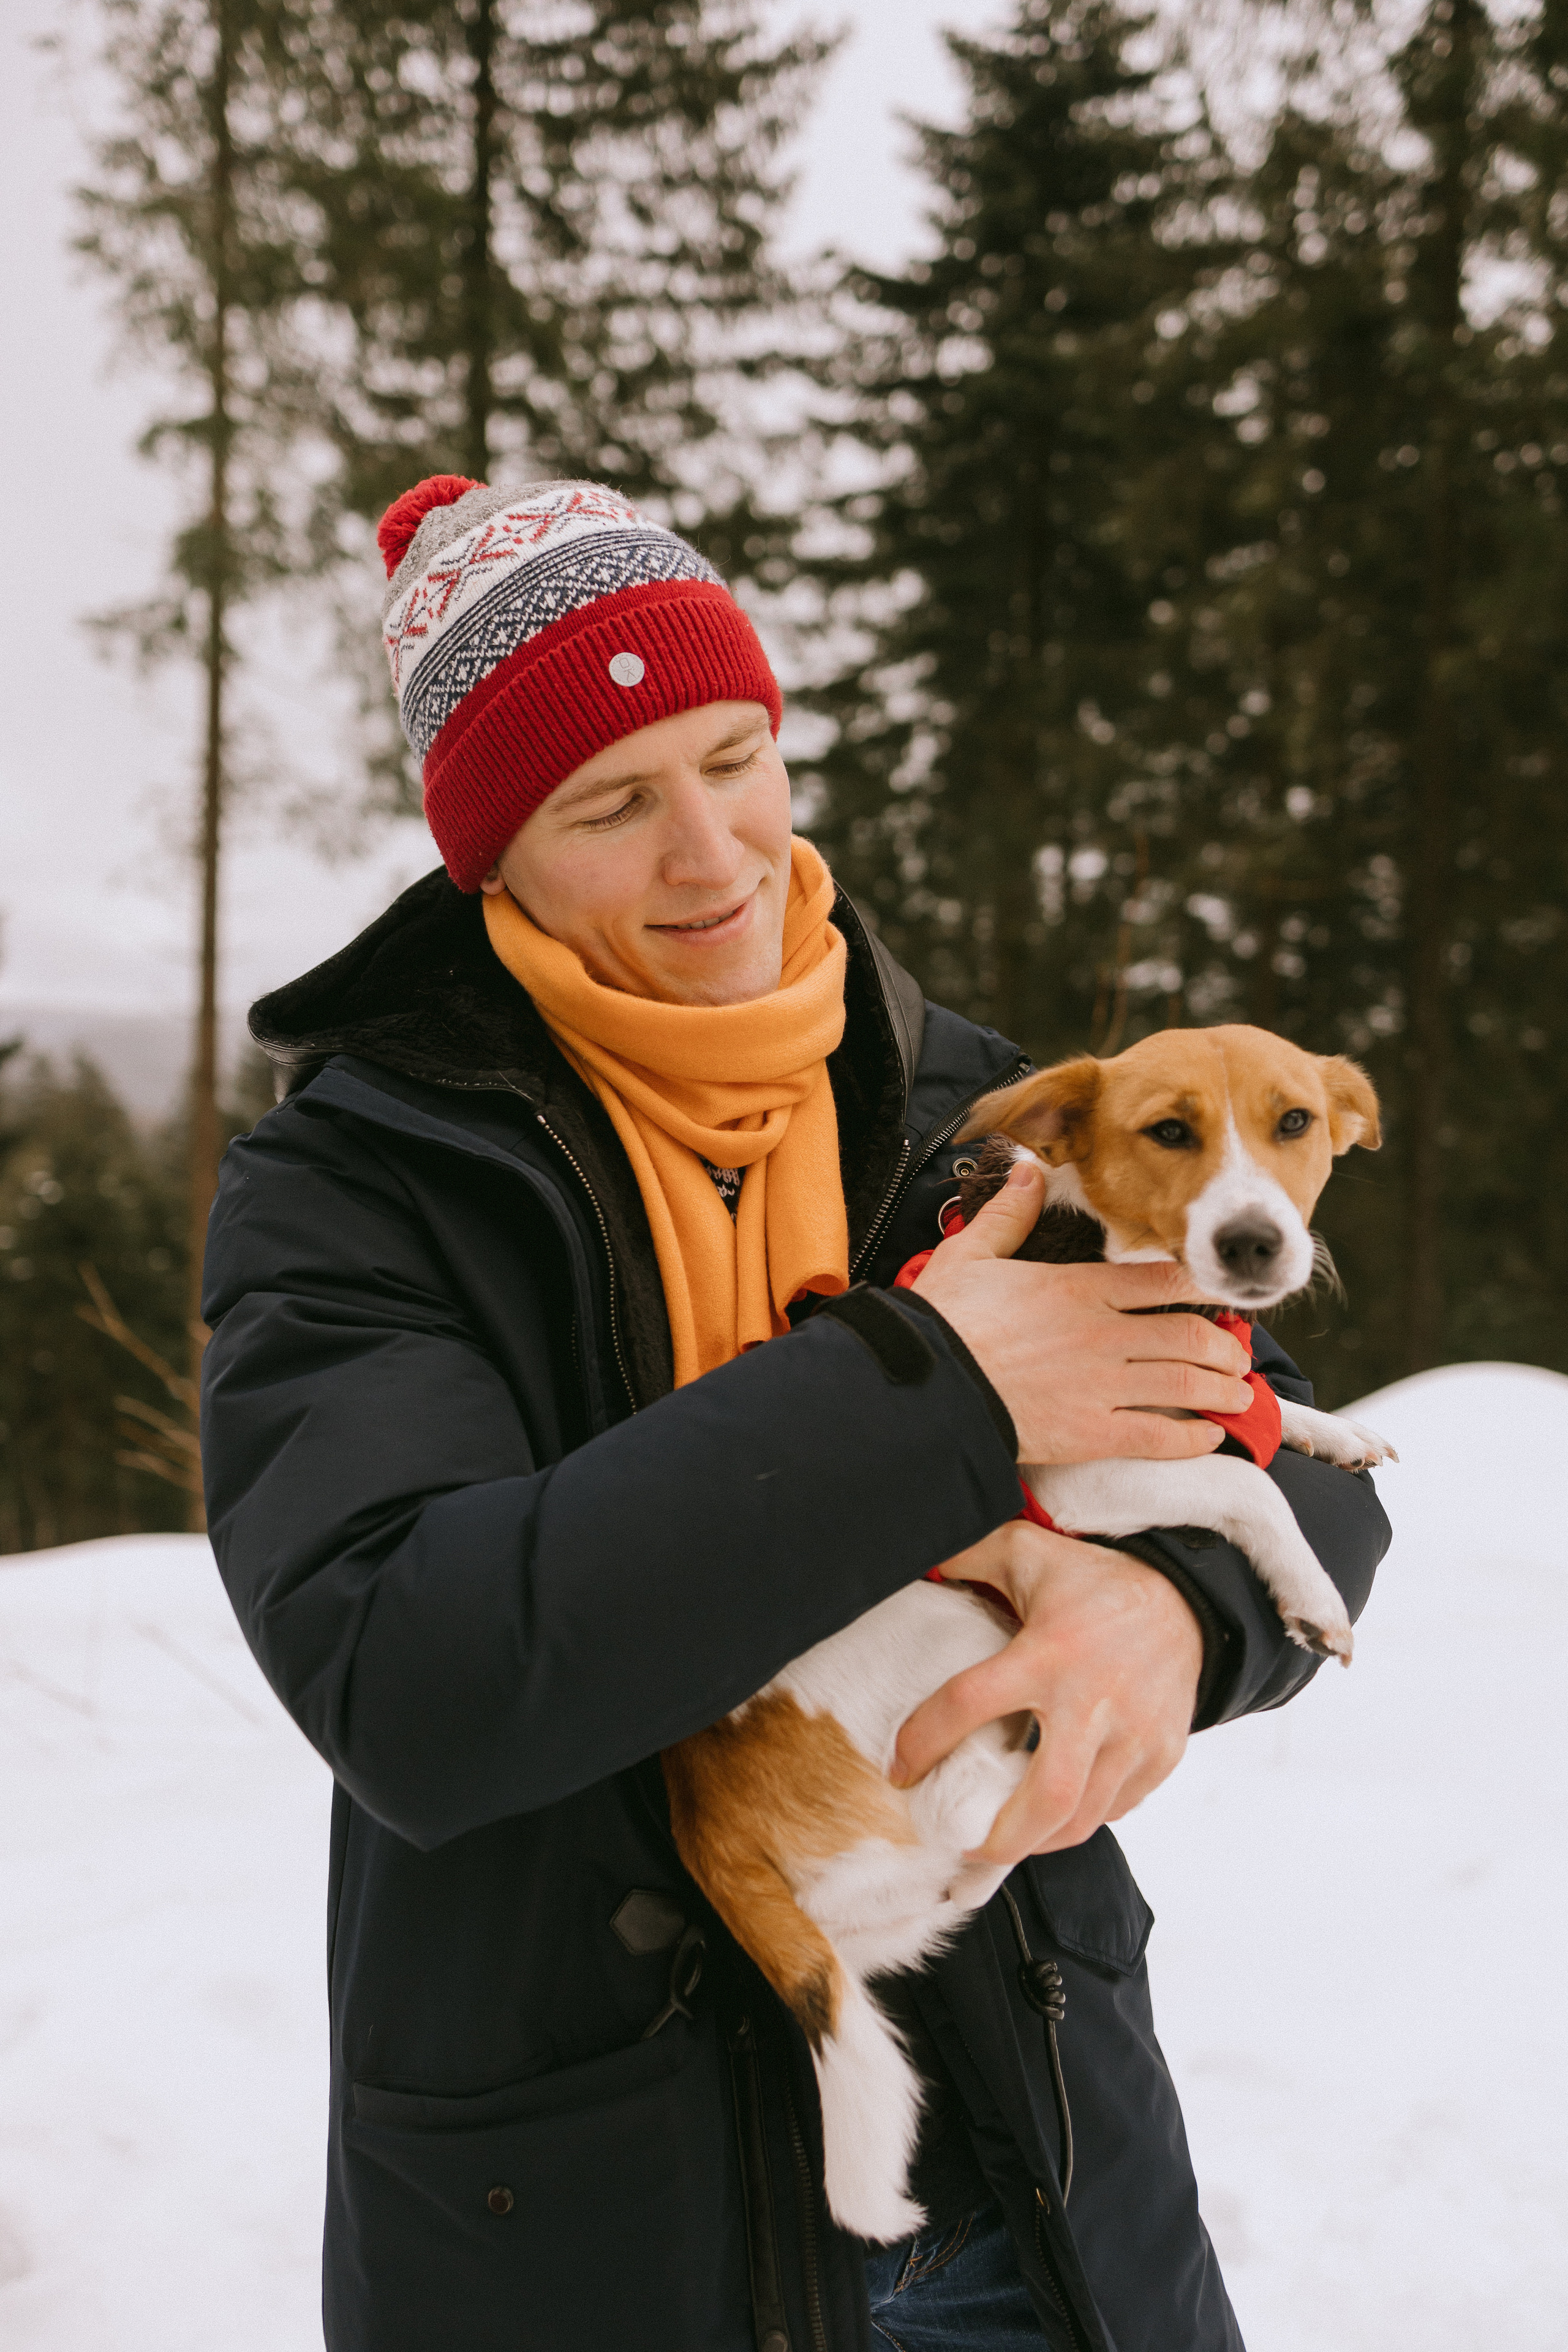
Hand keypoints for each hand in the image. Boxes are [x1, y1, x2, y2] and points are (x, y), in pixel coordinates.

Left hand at [890, 1521, 1202, 1863]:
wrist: (1187, 1599)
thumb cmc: (1095, 1582)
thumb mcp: (1026, 1551)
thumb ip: (967, 1556)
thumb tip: (912, 1564)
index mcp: (1048, 1652)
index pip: (969, 1703)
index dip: (923, 1742)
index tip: (901, 1769)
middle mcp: (1094, 1701)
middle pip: (1045, 1799)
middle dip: (998, 1840)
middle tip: (964, 1843)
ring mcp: (1135, 1735)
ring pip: (1083, 1818)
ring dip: (1037, 1840)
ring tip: (1004, 1838)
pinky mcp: (1162, 1755)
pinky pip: (1115, 1808)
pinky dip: (1080, 1819)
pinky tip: (1054, 1810)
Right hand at [911, 1157, 1251, 1462]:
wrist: (926, 1387)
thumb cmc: (942, 1322)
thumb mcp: (971, 1254)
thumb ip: (1009, 1213)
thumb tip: (1027, 1171)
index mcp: (1078, 1289)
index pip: (1161, 1281)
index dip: (1201, 1287)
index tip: (1220, 1294)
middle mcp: (1102, 1334)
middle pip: (1189, 1335)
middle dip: (1224, 1346)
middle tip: (1237, 1354)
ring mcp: (1101, 1386)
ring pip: (1186, 1384)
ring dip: (1222, 1390)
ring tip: (1236, 1394)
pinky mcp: (1092, 1434)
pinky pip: (1160, 1437)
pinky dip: (1192, 1438)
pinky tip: (1207, 1437)